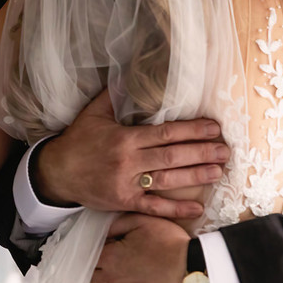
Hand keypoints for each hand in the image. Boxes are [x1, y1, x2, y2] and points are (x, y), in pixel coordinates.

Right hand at [33, 90, 227, 219]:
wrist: (56, 173)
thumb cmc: (77, 141)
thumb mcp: (93, 113)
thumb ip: (113, 95)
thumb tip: (129, 73)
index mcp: (125, 138)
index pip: (166, 133)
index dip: (192, 130)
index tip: (213, 128)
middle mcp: (129, 162)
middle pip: (172, 156)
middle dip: (202, 152)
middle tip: (225, 150)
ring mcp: (128, 184)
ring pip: (168, 181)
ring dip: (196, 176)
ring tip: (219, 171)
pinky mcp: (125, 202)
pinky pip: (154, 207)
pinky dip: (176, 210)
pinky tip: (196, 209)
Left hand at [90, 214, 191, 282]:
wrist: (193, 273)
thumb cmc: (171, 244)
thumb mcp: (144, 221)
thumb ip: (119, 223)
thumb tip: (102, 229)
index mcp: (110, 255)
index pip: (89, 254)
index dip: (96, 254)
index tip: (103, 254)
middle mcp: (107, 278)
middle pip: (89, 276)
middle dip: (95, 272)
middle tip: (104, 270)